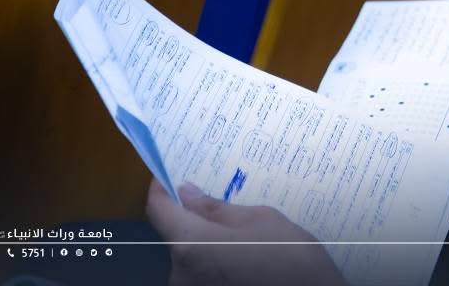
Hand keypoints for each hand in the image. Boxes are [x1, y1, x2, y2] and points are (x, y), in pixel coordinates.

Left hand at [146, 180, 344, 285]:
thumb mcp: (260, 220)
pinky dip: (215, 262)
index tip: (169, 175)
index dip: (161, 189)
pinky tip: (242, 258)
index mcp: (191, 245)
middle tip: (222, 206)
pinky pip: (201, 273)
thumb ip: (217, 209)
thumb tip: (188, 195)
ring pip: (190, 256)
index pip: (158, 209)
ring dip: (207, 243)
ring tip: (241, 236)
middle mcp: (179, 273)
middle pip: (177, 235)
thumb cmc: (290, 258)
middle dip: (194, 219)